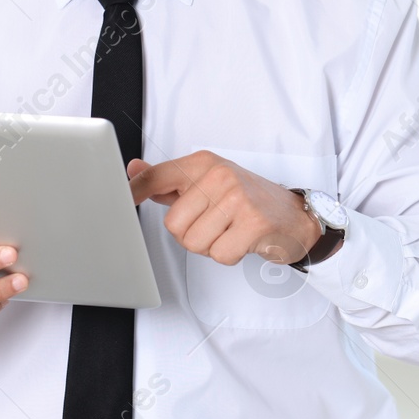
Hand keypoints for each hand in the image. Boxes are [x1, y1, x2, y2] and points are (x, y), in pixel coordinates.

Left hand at [128, 152, 321, 265]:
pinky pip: (218, 254)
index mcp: (203, 163)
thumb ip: (169, 180)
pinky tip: (242, 241)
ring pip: (194, 242)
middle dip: (190, 234)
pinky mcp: (253, 223)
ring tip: (230, 231)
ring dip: (210, 246)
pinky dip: (228, 256)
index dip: (134, 190)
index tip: (122, 198)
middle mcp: (218, 175)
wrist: (295, 216)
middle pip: (173, 224)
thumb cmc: (248, 199)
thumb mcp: (208, 182)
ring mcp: (237, 197)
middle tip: (215, 225)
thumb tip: (133, 170)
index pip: (156, 176)